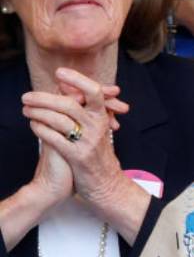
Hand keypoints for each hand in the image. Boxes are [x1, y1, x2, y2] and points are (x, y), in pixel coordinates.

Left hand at [22, 68, 139, 214]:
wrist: (105, 183)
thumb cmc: (96, 154)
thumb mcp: (95, 129)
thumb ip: (83, 110)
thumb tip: (64, 89)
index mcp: (102, 118)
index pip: (93, 91)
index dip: (77, 80)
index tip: (59, 73)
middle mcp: (97, 128)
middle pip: (70, 104)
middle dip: (44, 98)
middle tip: (26, 96)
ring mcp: (88, 142)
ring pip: (59, 120)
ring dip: (38, 113)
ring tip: (25, 110)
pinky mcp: (78, 157)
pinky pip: (55, 139)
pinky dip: (40, 130)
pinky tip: (33, 125)